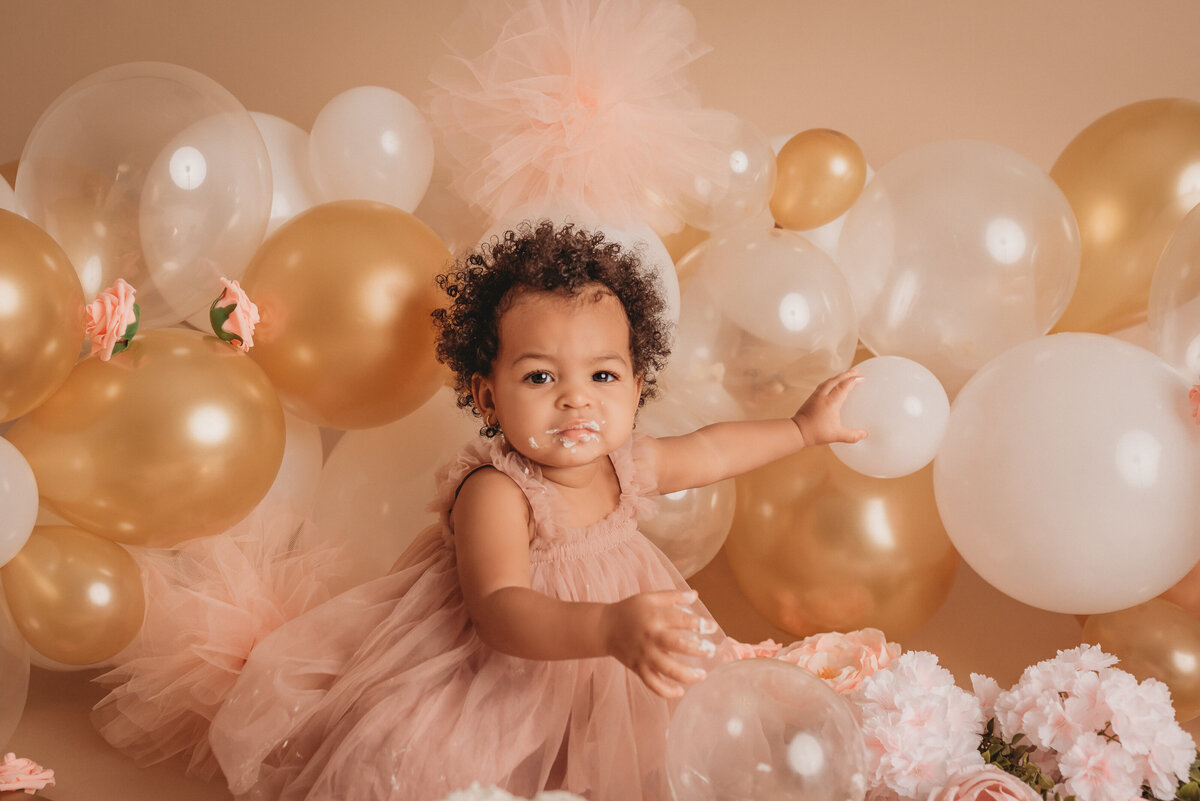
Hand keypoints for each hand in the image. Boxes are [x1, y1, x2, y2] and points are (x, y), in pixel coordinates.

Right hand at [601, 589, 715, 697]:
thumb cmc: (630, 610)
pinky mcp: (638, 668)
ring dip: (687, 675)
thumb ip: (673, 596)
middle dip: (698, 650)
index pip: (682, 620)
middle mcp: (651, 637)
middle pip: (678, 645)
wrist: (605, 628)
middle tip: (711, 651)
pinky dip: (666, 691)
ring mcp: (644, 655)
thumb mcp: (650, 598)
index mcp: (655, 617)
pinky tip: (680, 692)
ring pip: (667, 669)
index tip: (712, 627)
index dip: (700, 624)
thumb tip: (695, 595)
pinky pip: (653, 684)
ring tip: (702, 675)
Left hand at [793, 369, 867, 446]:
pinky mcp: (811, 398)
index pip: (844, 386)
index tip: (862, 378)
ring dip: (839, 376)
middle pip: (837, 380)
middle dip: (847, 374)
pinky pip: (823, 385)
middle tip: (857, 371)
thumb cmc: (815, 433)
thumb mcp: (837, 435)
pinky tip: (832, 383)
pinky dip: (831, 381)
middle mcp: (823, 396)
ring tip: (847, 374)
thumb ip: (852, 436)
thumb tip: (864, 434)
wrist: (797, 431)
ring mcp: (816, 396)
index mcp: (831, 402)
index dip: (853, 381)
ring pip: (829, 381)